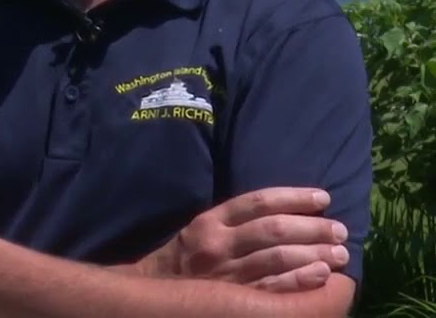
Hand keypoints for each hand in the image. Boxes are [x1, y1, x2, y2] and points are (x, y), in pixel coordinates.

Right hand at [136, 187, 349, 291]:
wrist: (156, 294)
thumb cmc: (187, 260)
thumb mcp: (201, 230)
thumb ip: (234, 221)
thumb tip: (288, 214)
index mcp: (209, 221)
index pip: (258, 202)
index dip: (294, 197)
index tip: (324, 198)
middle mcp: (217, 244)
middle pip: (272, 229)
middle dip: (312, 227)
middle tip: (339, 230)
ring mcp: (226, 274)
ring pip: (277, 258)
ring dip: (314, 254)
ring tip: (341, 253)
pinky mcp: (234, 299)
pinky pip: (273, 288)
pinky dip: (300, 281)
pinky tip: (322, 276)